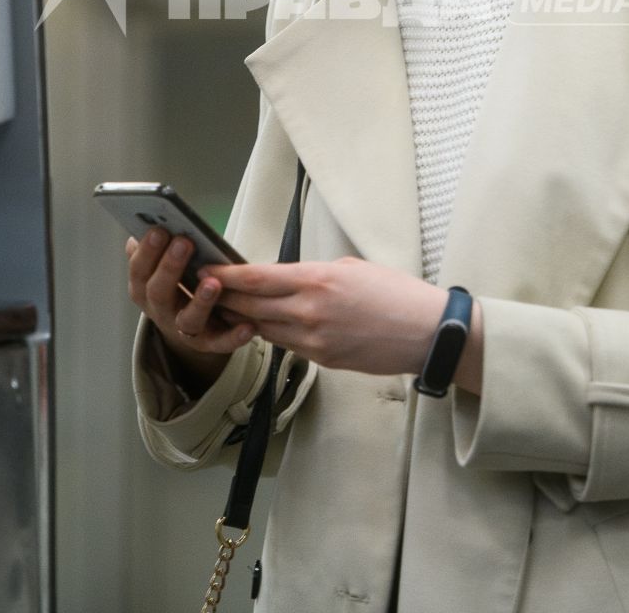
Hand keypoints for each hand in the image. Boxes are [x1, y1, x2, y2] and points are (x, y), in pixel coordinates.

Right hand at [125, 229, 256, 384]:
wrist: (192, 328)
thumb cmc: (179, 287)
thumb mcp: (163, 268)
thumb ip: (157, 249)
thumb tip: (146, 226)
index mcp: (145, 288)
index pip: (139, 271)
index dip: (146, 252)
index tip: (159, 230)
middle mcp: (160, 310)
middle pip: (158, 293)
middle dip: (169, 267)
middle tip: (183, 242)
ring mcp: (183, 330)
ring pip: (188, 320)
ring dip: (200, 302)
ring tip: (213, 283)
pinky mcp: (208, 344)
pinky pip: (220, 343)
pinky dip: (233, 336)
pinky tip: (247, 325)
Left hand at [201, 256, 446, 376]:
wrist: (426, 333)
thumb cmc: (395, 293)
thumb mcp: (351, 268)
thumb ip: (313, 274)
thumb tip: (286, 279)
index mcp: (316, 281)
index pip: (256, 278)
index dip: (225, 275)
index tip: (205, 268)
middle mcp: (308, 312)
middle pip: (249, 305)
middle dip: (223, 296)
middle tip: (202, 287)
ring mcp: (313, 340)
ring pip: (262, 328)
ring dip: (241, 317)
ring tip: (223, 306)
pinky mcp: (321, 360)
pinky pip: (285, 344)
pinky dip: (270, 332)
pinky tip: (260, 323)